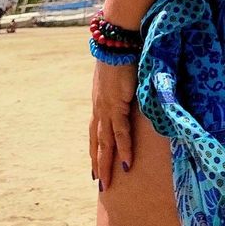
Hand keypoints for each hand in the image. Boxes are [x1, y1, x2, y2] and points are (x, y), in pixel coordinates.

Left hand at [90, 57, 137, 189]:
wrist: (116, 40)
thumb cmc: (120, 52)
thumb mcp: (119, 76)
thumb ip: (122, 88)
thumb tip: (129, 94)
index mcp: (99, 101)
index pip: (95, 131)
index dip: (95, 149)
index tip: (95, 166)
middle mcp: (99, 107)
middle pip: (97, 142)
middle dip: (98, 163)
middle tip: (100, 185)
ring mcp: (106, 107)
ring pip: (105, 142)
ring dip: (106, 163)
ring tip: (107, 184)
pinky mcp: (117, 103)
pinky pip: (120, 131)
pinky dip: (123, 148)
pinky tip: (126, 163)